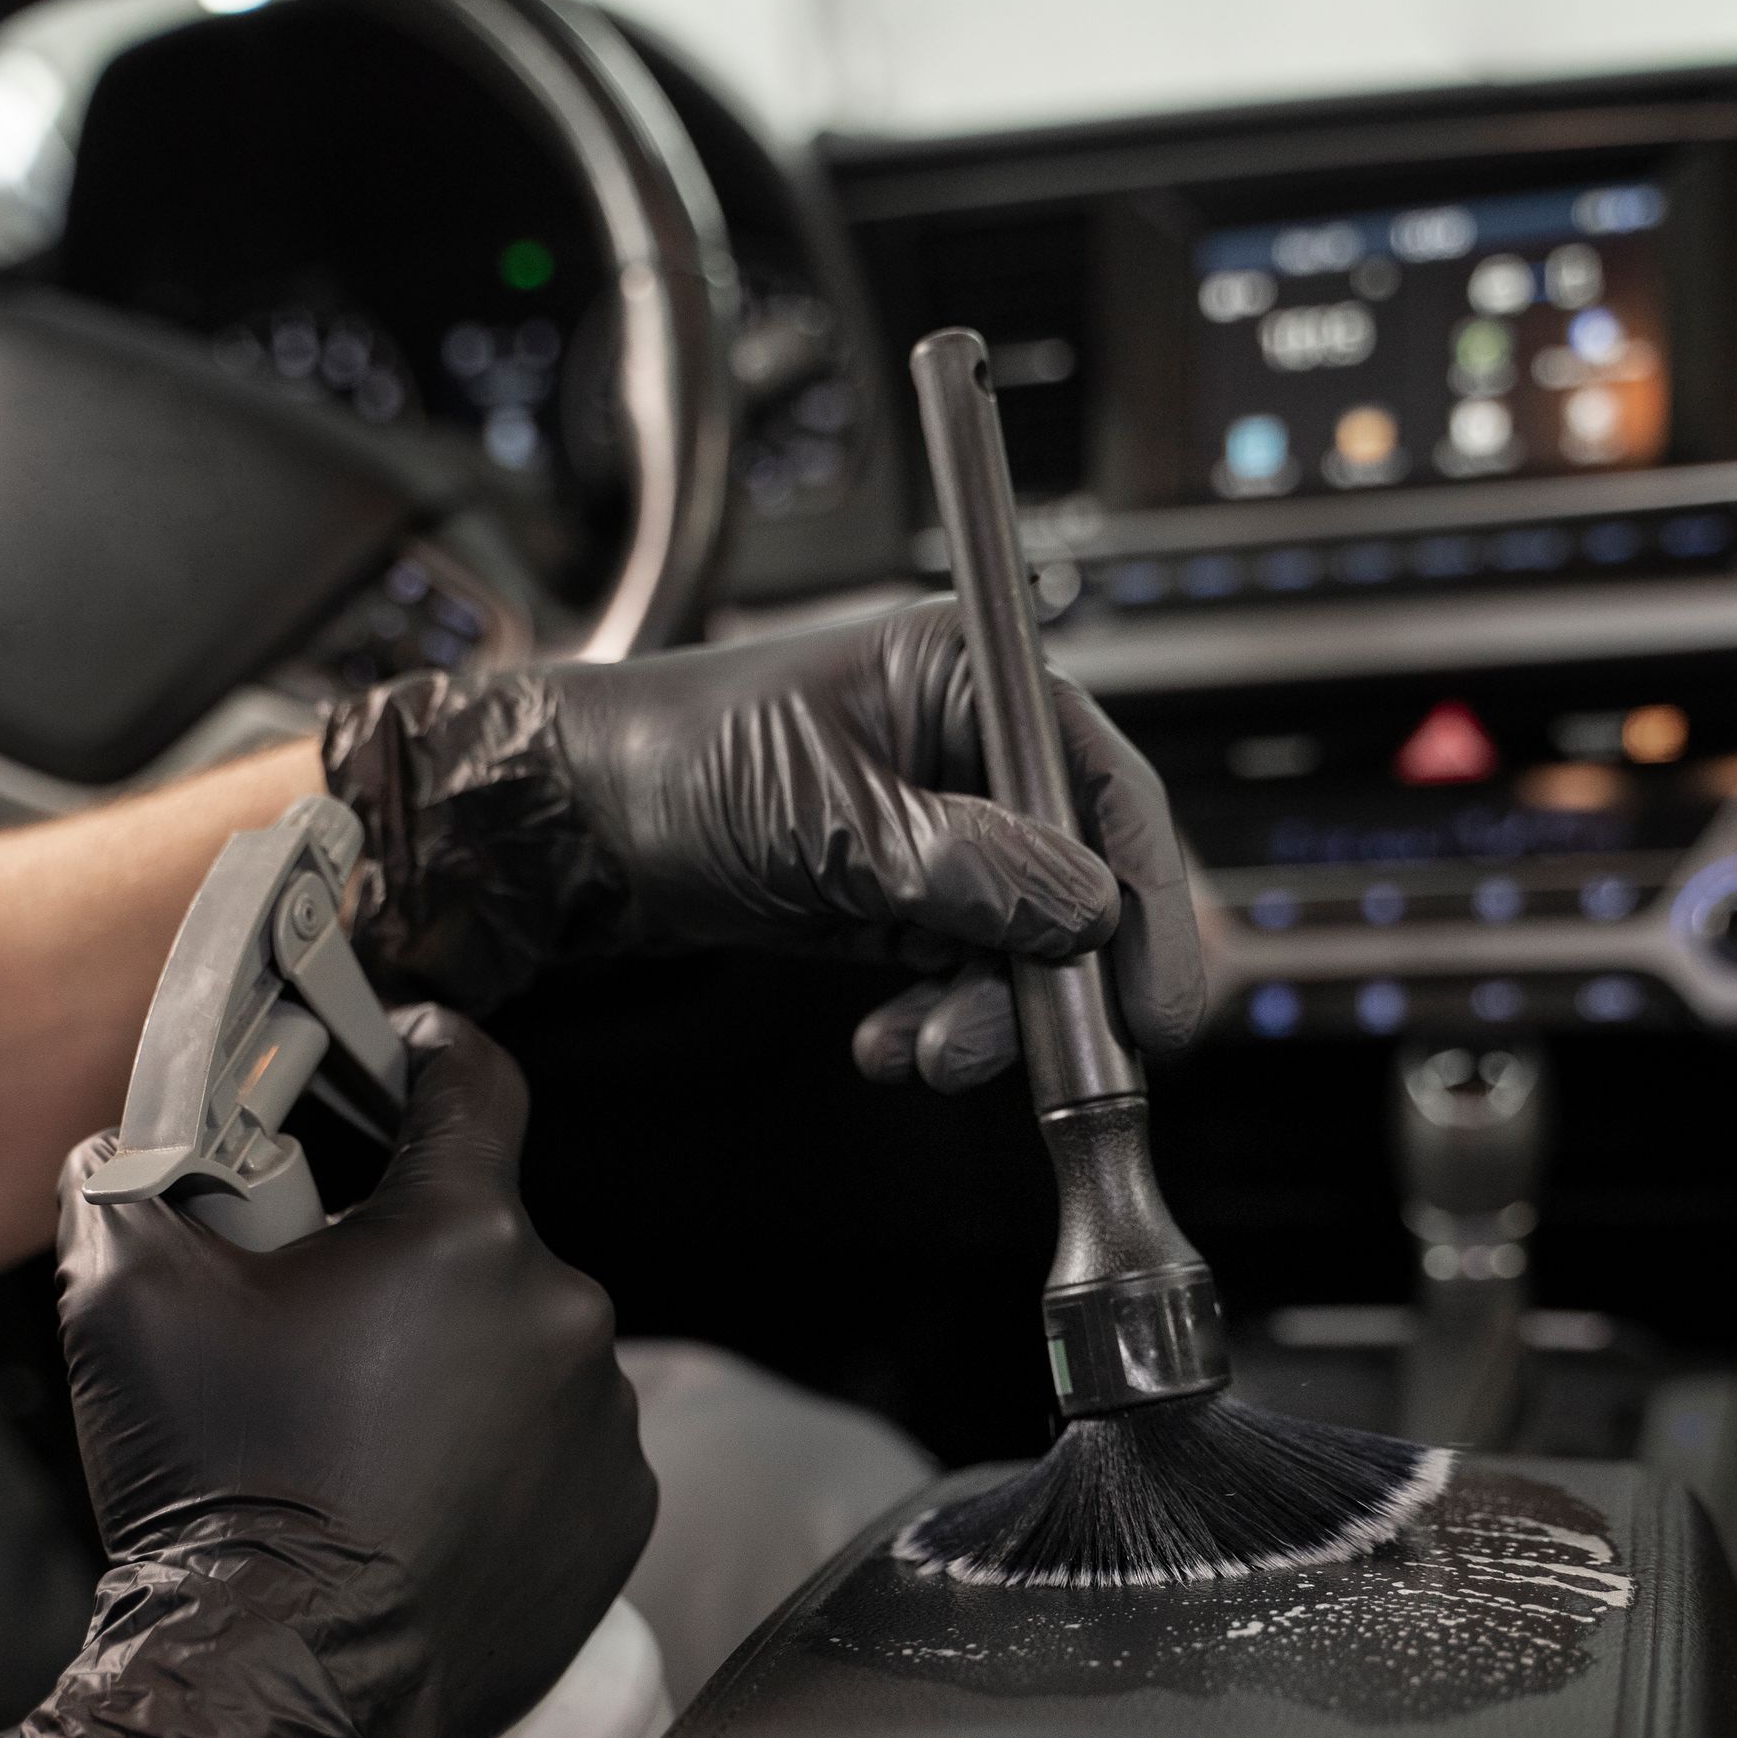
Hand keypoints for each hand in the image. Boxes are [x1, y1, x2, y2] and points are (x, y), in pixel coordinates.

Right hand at [0, 1012, 654, 1737]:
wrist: (278, 1688)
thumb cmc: (221, 1490)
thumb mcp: (130, 1303)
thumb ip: (133, 1187)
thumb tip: (131, 1156)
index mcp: (463, 1233)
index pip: (477, 1082)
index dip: (432, 1051)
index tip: (407, 1056)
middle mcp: (563, 1313)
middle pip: (487, 1240)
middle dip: (414, 1264)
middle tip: (328, 1328)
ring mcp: (605, 1421)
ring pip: (529, 1350)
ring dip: (467, 1369)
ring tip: (371, 1442)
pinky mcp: (619, 1515)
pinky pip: (564, 1450)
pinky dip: (508, 1460)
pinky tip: (424, 1504)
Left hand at [323, 599, 1204, 1089]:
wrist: (576, 827)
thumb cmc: (679, 765)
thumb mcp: (829, 816)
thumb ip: (966, 868)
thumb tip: (1083, 913)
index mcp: (971, 683)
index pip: (1108, 791)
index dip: (1148, 900)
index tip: (1159, 1004)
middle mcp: (972, 755)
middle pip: (1081, 886)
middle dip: (1052, 983)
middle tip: (1026, 1054)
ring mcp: (942, 834)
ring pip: (1025, 951)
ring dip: (985, 1020)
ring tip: (917, 1053)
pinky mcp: (905, 900)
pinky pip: (963, 977)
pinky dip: (939, 1024)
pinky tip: (885, 1046)